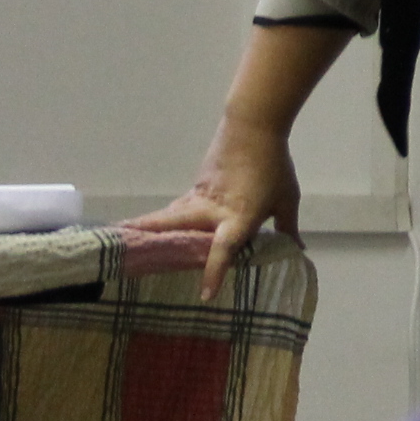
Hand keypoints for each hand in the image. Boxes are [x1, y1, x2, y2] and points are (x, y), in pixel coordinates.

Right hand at [127, 115, 301, 299]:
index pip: (225, 248)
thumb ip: (288, 228)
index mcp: (239, 217)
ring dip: (148, 228)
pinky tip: (155, 230)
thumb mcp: (287, 198)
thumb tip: (297, 251)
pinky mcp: (196, 188)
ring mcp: (201, 197)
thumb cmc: (273, 165)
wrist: (253, 126)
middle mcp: (213, 211)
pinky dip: (165, 220)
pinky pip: (179, 209)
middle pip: (176, 225)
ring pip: (171, 216)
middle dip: (151, 238)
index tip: (205, 294)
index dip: (215, 271)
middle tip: (125, 249)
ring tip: (122, 242)